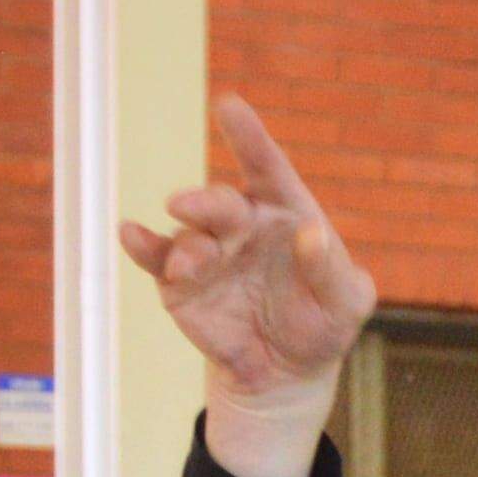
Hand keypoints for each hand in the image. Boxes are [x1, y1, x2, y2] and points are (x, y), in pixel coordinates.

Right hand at [117, 97, 372, 443]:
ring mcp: (207, 249)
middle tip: (185, 205)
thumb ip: (332, 270)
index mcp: (284, 212)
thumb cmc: (322, 321)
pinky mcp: (179, 281)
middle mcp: (241, 223)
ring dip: (185, 244)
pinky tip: (131, 234)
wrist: (285, 370)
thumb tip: (311, 233)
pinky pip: (157, 258)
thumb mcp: (346, 303)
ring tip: (189, 265)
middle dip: (203, 202)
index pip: (267, 167)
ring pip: (189, 234)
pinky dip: (142, 246)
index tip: (229, 106)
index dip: (249, 137)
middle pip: (220, 202)